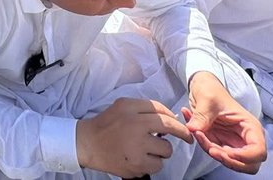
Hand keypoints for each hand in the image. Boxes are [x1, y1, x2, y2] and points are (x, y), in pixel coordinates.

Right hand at [76, 98, 194, 176]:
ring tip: (146, 148)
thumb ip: (146, 107)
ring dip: (160, 151)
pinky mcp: (135, 166)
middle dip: (177, 136)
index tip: (184, 129)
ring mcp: (135, 149)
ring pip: (165, 151)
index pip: (163, 114)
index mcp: (132, 112)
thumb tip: (171, 117)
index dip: (177, 122)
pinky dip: (152, 163)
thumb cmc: (107, 123)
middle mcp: (135, 129)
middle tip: (182, 139)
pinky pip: (157, 166)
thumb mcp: (123, 105)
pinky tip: (140, 158)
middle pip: (168, 133)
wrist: (88, 143)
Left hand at [184, 71, 266, 173]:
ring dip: (214, 154)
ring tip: (200, 134)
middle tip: (212, 150)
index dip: (246, 157)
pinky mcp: (221, 144)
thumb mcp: (207, 99)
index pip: (259, 151)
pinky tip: (196, 131)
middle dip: (230, 161)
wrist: (203, 87)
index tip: (227, 153)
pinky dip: (205, 146)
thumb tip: (194, 129)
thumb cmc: (211, 90)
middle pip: (249, 164)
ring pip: (231, 162)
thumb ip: (202, 116)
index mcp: (250, 126)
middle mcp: (245, 137)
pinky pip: (216, 153)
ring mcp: (233, 142)